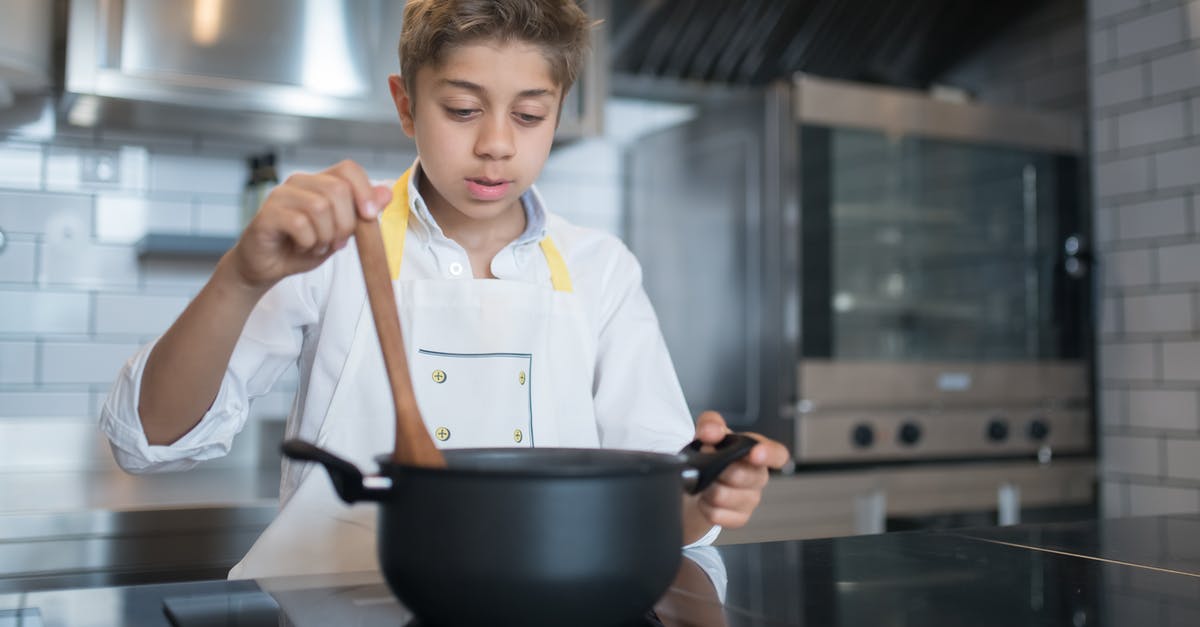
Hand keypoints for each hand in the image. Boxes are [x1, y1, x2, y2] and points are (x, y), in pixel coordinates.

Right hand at [230, 160, 392, 288]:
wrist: (268, 266)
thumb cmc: (303, 246)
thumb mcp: (341, 232)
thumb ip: (361, 214)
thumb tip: (386, 192)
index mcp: (320, 182)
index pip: (348, 169)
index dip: (364, 190)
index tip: (369, 217)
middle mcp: (300, 183)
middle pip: (338, 190)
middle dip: (345, 223)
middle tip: (336, 242)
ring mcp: (281, 195)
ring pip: (319, 207)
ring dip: (326, 236)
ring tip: (317, 246)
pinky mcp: (267, 213)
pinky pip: (299, 223)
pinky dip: (308, 242)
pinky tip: (302, 248)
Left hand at [692, 411, 790, 528]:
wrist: (699, 481)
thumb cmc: (711, 453)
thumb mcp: (708, 432)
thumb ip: (710, 424)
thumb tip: (711, 432)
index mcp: (757, 451)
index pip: (777, 454)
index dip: (769, 454)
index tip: (755, 453)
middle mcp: (758, 476)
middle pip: (742, 476)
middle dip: (718, 470)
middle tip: (706, 464)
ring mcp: (751, 499)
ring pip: (725, 496)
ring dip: (707, 489)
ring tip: (704, 481)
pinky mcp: (739, 518)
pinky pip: (718, 515)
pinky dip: (705, 506)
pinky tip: (705, 498)